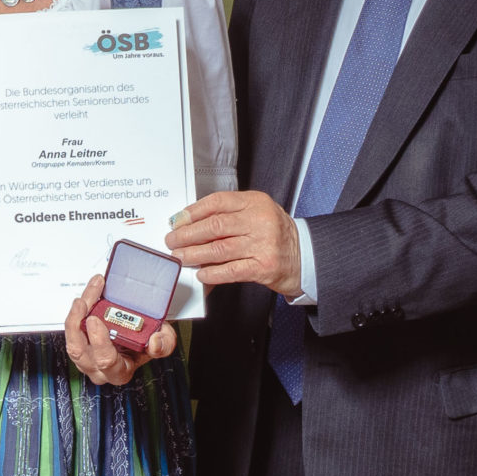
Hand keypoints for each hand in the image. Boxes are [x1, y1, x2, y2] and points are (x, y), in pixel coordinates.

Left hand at [63, 275, 174, 386]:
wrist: (139, 334)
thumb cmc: (145, 343)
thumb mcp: (163, 343)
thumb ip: (165, 345)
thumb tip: (154, 342)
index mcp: (119, 371)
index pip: (105, 361)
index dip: (99, 341)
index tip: (96, 320)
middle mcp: (97, 367)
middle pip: (78, 350)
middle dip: (77, 324)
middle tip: (84, 304)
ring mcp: (85, 355)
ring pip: (71, 338)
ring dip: (74, 314)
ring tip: (83, 297)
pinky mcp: (78, 341)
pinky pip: (72, 327)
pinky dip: (78, 309)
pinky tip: (87, 294)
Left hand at [165, 190, 300, 297]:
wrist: (304, 256)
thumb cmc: (275, 234)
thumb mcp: (256, 214)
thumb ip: (228, 214)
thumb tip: (190, 223)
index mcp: (256, 202)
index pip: (218, 202)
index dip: (193, 212)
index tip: (177, 220)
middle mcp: (260, 221)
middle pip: (215, 225)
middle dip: (188, 235)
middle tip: (172, 241)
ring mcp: (263, 244)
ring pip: (219, 249)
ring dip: (194, 254)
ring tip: (179, 257)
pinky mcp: (264, 267)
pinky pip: (231, 270)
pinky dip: (212, 273)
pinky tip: (201, 274)